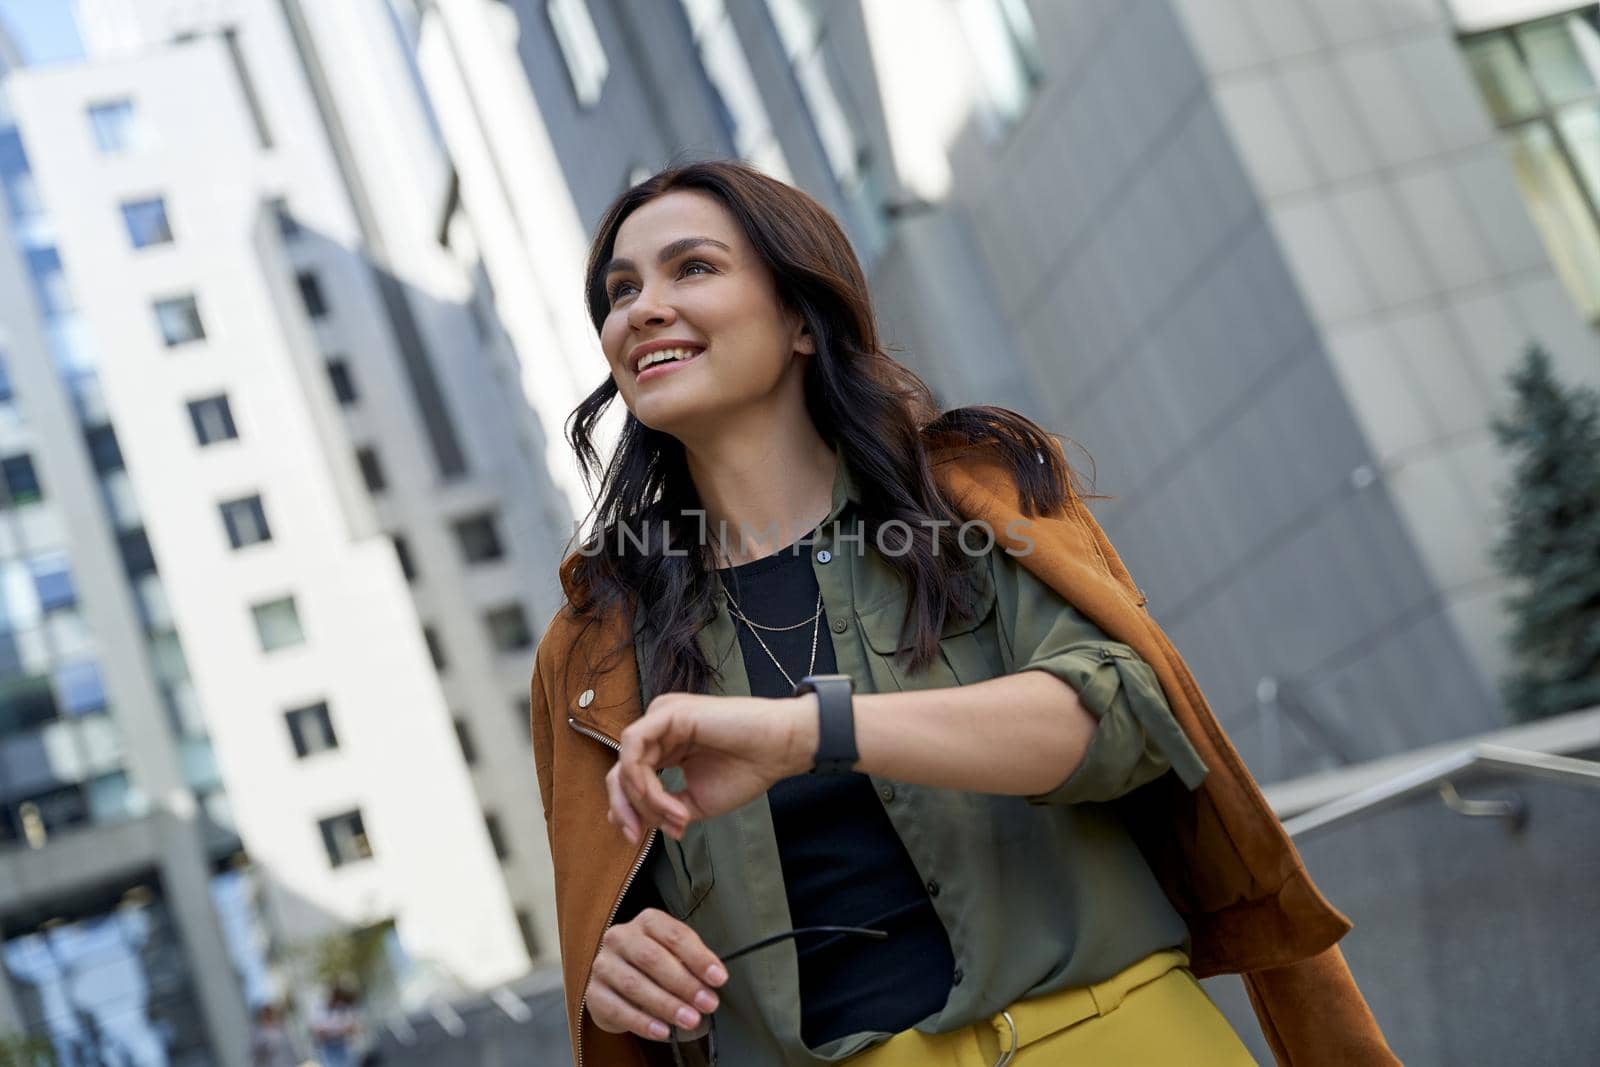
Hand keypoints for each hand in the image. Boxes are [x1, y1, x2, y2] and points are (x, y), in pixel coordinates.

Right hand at [587, 908, 728, 1041]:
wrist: (616, 982)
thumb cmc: (653, 965)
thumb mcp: (674, 954)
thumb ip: (691, 962)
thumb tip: (714, 979)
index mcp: (646, 921)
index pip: (674, 935)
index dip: (698, 957)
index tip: (718, 978)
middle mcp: (620, 937)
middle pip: (652, 958)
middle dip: (684, 983)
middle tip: (707, 1003)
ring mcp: (604, 964)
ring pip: (635, 984)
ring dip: (666, 1005)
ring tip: (690, 1020)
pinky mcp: (593, 993)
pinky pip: (618, 1009)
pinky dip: (643, 1022)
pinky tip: (663, 1031)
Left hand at [607, 692, 817, 841]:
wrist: (778, 751)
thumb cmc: (746, 771)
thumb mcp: (694, 800)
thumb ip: (662, 809)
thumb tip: (633, 824)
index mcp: (666, 744)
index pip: (629, 776)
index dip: (626, 809)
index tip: (637, 838)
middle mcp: (660, 728)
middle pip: (620, 770)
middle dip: (625, 807)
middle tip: (636, 836)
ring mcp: (662, 716)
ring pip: (626, 763)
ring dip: (644, 799)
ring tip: (677, 817)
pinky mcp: (667, 711)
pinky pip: (635, 749)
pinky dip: (646, 782)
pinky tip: (671, 802)